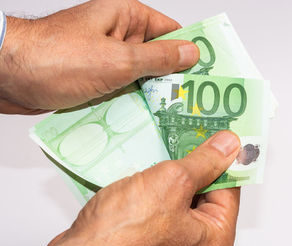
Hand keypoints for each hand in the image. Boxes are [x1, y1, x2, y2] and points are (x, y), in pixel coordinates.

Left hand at [0, 0, 198, 113]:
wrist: (6, 75)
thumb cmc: (56, 58)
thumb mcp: (117, 59)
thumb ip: (157, 58)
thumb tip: (190, 53)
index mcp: (127, 18)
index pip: (171, 31)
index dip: (191, 51)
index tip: (210, 74)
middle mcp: (118, 36)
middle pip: (158, 57)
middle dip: (175, 79)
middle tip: (196, 104)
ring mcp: (106, 59)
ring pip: (141, 77)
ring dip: (154, 95)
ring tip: (177, 117)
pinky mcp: (95, 79)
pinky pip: (123, 90)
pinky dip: (134, 102)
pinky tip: (148, 120)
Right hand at [41, 131, 240, 245]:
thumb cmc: (123, 233)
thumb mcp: (172, 183)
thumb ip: (204, 162)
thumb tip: (229, 146)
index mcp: (214, 239)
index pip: (230, 188)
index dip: (223, 158)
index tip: (219, 134)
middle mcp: (197, 244)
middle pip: (206, 191)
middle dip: (196, 162)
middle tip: (191, 132)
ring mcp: (173, 241)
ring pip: (182, 195)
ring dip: (174, 170)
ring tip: (168, 143)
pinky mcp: (150, 237)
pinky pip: (162, 203)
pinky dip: (158, 184)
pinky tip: (150, 164)